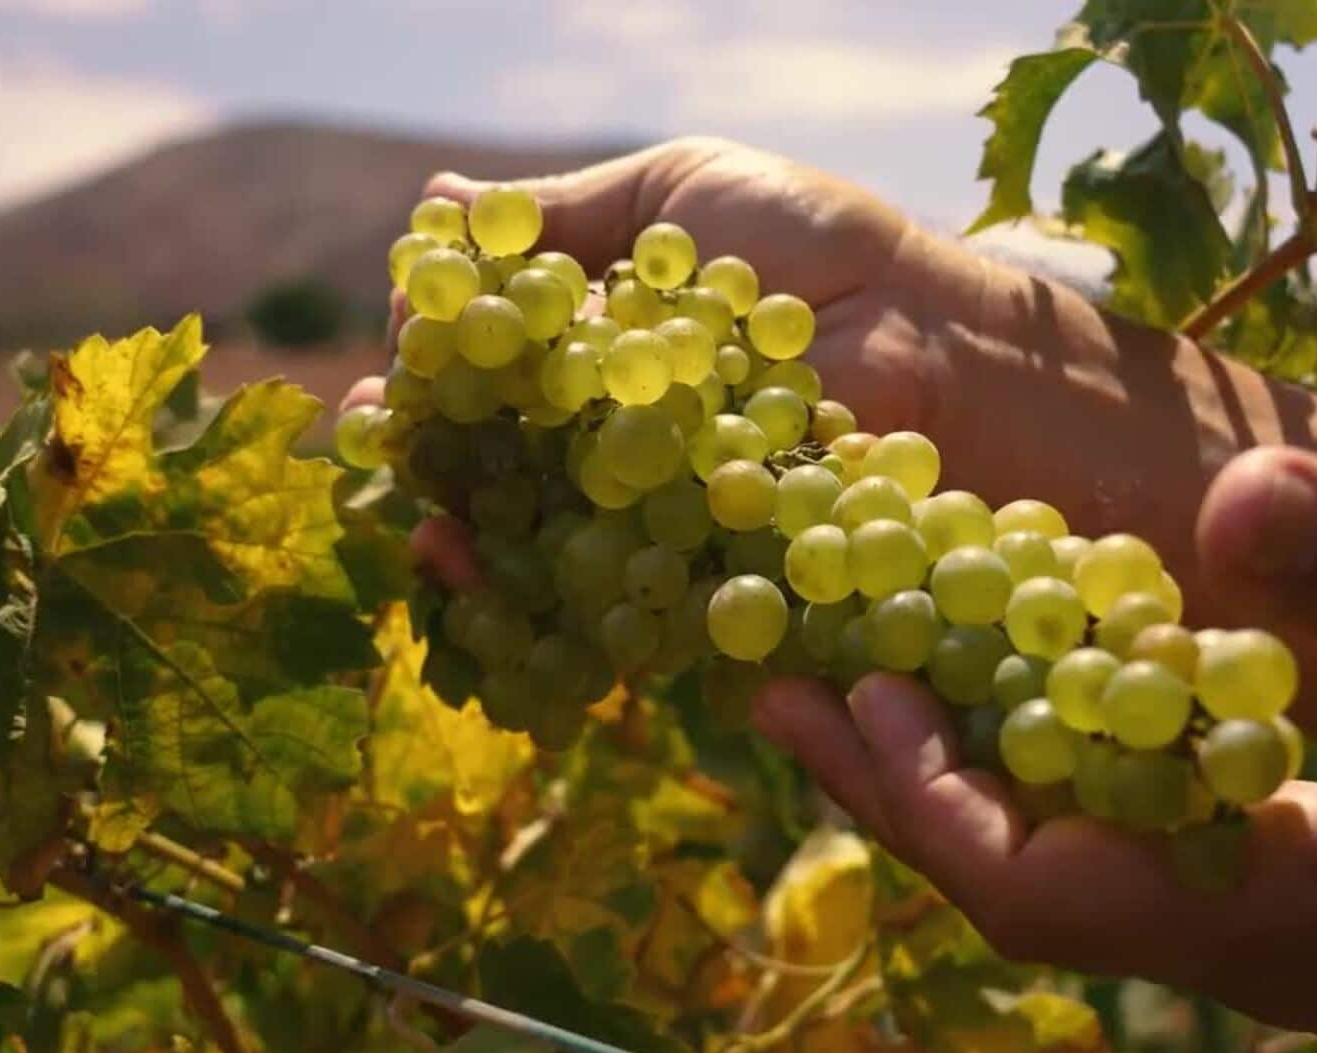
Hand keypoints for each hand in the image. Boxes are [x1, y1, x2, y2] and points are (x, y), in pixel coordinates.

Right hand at [344, 138, 1316, 745]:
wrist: (942, 339)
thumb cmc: (817, 246)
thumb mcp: (684, 195)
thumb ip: (560, 217)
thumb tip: (432, 210)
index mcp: (604, 339)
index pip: (490, 358)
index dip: (433, 365)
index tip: (397, 364)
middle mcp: (614, 428)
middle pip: (492, 452)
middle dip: (427, 454)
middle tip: (375, 444)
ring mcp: (649, 506)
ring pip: (529, 531)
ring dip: (460, 529)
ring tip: (415, 522)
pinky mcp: (688, 572)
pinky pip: (595, 593)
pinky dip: (532, 594)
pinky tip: (480, 573)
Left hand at [753, 446, 1316, 1039]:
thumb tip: (1243, 496)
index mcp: (1300, 917)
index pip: (1051, 896)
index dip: (931, 803)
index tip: (848, 693)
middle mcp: (1264, 939)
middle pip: (1029, 881)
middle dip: (902, 782)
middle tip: (780, 676)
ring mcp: (1282, 913)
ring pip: (1078, 854)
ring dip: (965, 759)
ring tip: (853, 659)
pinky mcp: (1306, 871)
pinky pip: (1140, 821)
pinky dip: (1055, 744)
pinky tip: (1012, 666)